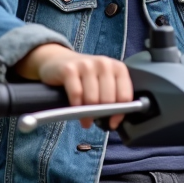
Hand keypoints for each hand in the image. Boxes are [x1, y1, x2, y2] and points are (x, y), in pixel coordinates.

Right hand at [13, 44, 131, 128]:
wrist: (58, 60)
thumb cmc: (85, 77)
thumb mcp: (103, 83)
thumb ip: (112, 98)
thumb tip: (114, 122)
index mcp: (118, 68)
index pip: (125, 95)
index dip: (119, 113)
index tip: (112, 122)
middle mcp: (104, 63)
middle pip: (108, 99)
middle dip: (101, 114)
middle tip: (94, 120)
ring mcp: (86, 65)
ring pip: (92, 99)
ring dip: (88, 114)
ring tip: (84, 119)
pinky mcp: (69, 69)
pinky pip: (76, 95)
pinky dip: (76, 107)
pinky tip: (75, 110)